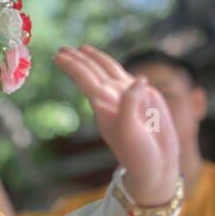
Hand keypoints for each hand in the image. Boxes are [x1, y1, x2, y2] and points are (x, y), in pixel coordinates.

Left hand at [54, 45, 180, 203]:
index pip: (87, 80)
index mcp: (104, 107)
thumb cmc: (139, 155)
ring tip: (82, 50)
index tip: (58, 56)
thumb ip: (131, 104)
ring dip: (96, 60)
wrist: (156, 166)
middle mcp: (114, 100)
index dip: (74, 67)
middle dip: (79, 61)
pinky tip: (107, 65)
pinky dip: (117, 69)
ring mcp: (129, 97)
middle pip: (94, 73)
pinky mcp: (145, 97)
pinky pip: (128, 78)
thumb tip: (139, 78)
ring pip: (110, 72)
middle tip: (62, 50)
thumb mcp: (131, 132)